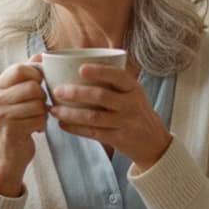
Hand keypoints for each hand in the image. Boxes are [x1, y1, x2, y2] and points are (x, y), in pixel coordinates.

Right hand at [0, 54, 47, 196]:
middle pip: (33, 87)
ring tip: (33, 119)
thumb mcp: (16, 97)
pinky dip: (42, 125)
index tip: (38, 86)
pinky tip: (33, 130)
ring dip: (42, 113)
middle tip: (36, 108)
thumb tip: (41, 55)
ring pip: (38, 103)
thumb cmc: (16, 123)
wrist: (6, 157)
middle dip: (42, 98)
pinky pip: (39, 119)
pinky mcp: (9, 129)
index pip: (20, 68)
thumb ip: (27, 76)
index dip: (37, 75)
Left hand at [49, 64, 171, 172]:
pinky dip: (76, 129)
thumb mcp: (132, 93)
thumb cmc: (135, 112)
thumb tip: (76, 67)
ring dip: (71, 113)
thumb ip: (113, 83)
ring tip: (54, 110)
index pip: (118, 76)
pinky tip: (63, 124)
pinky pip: (93, 133)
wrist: (154, 141)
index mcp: (133, 88)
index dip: (100, 71)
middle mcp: (131, 104)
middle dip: (77, 93)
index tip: (81, 68)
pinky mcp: (119, 139)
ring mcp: (126, 123)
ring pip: (94, 117)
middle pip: (101, 96)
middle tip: (57, 90)